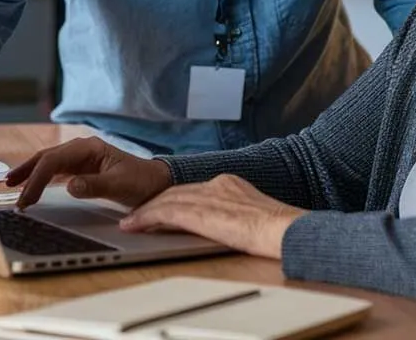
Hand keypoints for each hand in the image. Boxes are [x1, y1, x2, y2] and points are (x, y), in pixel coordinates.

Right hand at [6, 137, 172, 209]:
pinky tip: (31, 185)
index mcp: (89, 148)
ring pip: (48, 162)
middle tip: (12, 191)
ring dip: (30, 172)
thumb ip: (94, 185)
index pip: (54, 160)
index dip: (37, 178)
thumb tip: (69, 185)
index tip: (27, 198)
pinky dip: (40, 177)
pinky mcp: (81, 169)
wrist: (156, 183)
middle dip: (27, 173)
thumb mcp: (120, 185)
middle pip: (47, 158)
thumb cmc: (141, 181)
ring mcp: (81, 158)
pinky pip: (55, 171)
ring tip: (11, 183)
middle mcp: (81, 149)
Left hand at [120, 174, 306, 258]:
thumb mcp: (256, 218)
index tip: (162, 207)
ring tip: (130, 222)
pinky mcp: (199, 212)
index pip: (194, 189)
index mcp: (232, 184)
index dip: (174, 199)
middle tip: (137, 214)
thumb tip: (231, 230)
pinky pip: (164, 212)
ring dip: (145, 212)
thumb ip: (237, 218)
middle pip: (177, 192)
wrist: (285, 230)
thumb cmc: (279, 231)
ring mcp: (208, 196)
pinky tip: (134, 225)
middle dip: (155, 203)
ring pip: (166, 200)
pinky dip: (145, 218)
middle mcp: (217, 184)